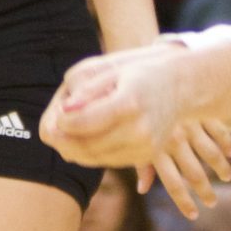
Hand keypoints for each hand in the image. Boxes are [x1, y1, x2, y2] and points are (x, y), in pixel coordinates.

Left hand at [47, 41, 230, 178]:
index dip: (62, 122)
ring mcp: (145, 146)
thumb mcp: (110, 69)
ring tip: (64, 133)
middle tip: (50, 130)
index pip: (83, 123)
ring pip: (95, 158)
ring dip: (73, 149)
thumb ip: (84, 90)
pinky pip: (108, 161)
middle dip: (63, 140)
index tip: (57, 113)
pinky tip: (83, 139)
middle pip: (86, 146)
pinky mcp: (146, 156)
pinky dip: (90, 153)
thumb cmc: (138, 72)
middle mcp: (140, 130)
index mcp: (129, 103)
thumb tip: (62, 113)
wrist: (179, 85)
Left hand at [141, 114, 230, 219]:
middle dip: (205, 190)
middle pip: (194, 172)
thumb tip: (142, 189)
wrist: (148, 74)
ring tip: (226, 177)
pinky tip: (230, 151)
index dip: (183, 201)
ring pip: (211, 153)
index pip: (172, 182)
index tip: (193, 215)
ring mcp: (190, 125)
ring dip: (220, 167)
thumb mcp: (135, 135)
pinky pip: (218, 130)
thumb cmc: (138, 111)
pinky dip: (225, 141)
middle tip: (212, 202)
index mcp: (157, 147)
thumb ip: (142, 163)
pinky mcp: (200, 112)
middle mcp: (174, 139)